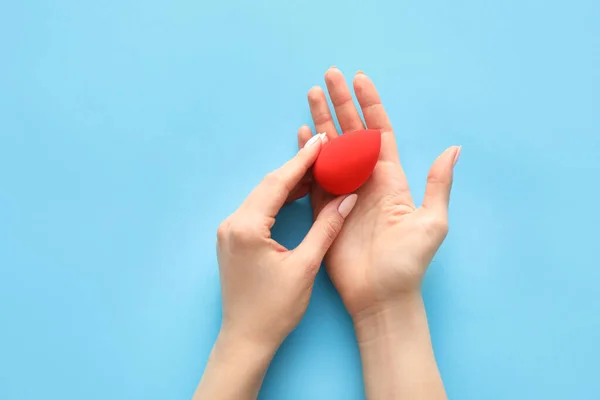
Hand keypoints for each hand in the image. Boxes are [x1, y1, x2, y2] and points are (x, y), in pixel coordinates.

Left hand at [195, 132, 357, 399]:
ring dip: (287, 183)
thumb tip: (346, 199)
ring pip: (261, 196)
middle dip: (296, 168)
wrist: (245, 340)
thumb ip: (326, 228)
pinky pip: (256, 210)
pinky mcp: (232, 241)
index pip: (278, 183)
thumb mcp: (305, 266)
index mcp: (247, 227)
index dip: (302, 160)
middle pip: (267, 185)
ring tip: (316, 171)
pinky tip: (296, 196)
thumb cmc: (275, 309)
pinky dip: (277, 200)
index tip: (321, 141)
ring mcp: (228, 232)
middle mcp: (232, 223)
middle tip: (323, 151)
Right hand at [299, 67, 459, 317]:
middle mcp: (366, 180)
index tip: (359, 79)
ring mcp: (344, 193)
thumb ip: (438, 184)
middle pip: (351, 132)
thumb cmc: (408, 263)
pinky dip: (307, 154)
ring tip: (311, 95)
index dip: (370, 105)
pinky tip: (302, 134)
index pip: (379, 131)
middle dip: (340, 103)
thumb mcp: (432, 223)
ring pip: (331, 149)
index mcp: (391, 178)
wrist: (381, 296)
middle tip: (328, 76)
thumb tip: (453, 149)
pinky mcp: (326, 209)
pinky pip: (315, 176)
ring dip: (321, 121)